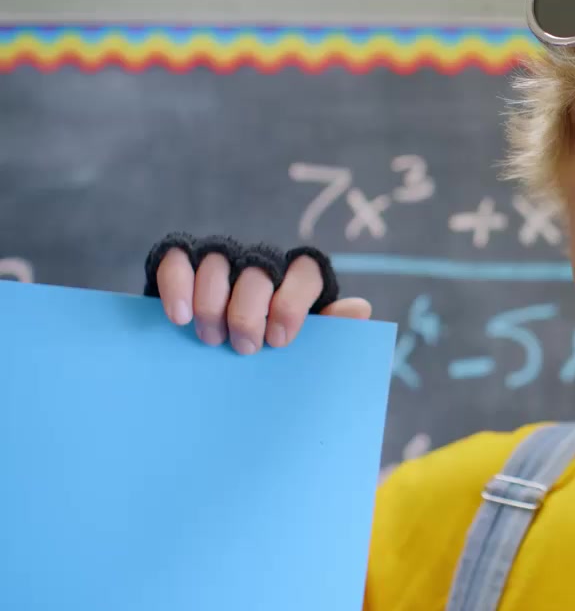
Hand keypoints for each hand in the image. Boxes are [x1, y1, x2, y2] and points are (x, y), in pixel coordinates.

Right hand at [153, 247, 371, 354]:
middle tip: (245, 347)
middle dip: (249, 311)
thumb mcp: (303, 343)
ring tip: (211, 339)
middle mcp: (261, 262)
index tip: (280, 340)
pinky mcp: (182, 263)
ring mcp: (222, 259)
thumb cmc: (270, 346)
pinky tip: (180, 317)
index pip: (306, 272)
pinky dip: (178, 285)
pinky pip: (178, 260)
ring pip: (218, 264)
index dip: (294, 303)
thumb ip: (331, 328)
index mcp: (296, 278)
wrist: (217, 352)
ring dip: (212, 303)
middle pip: (259, 271)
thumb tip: (360, 308)